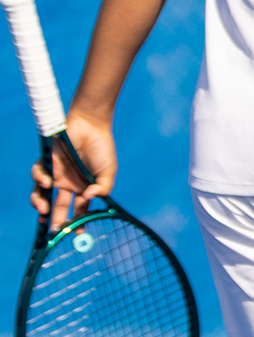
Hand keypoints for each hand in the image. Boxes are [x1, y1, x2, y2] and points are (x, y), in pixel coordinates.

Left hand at [29, 113, 113, 228]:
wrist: (91, 126)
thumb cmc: (102, 148)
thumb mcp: (108, 172)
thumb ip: (103, 188)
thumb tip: (89, 199)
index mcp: (83, 188)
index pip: (79, 210)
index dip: (77, 223)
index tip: (78, 234)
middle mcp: (68, 184)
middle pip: (57, 207)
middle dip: (53, 220)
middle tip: (52, 231)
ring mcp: (56, 174)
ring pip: (41, 195)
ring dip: (39, 204)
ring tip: (43, 209)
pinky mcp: (47, 163)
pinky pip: (37, 175)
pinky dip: (39, 180)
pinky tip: (48, 183)